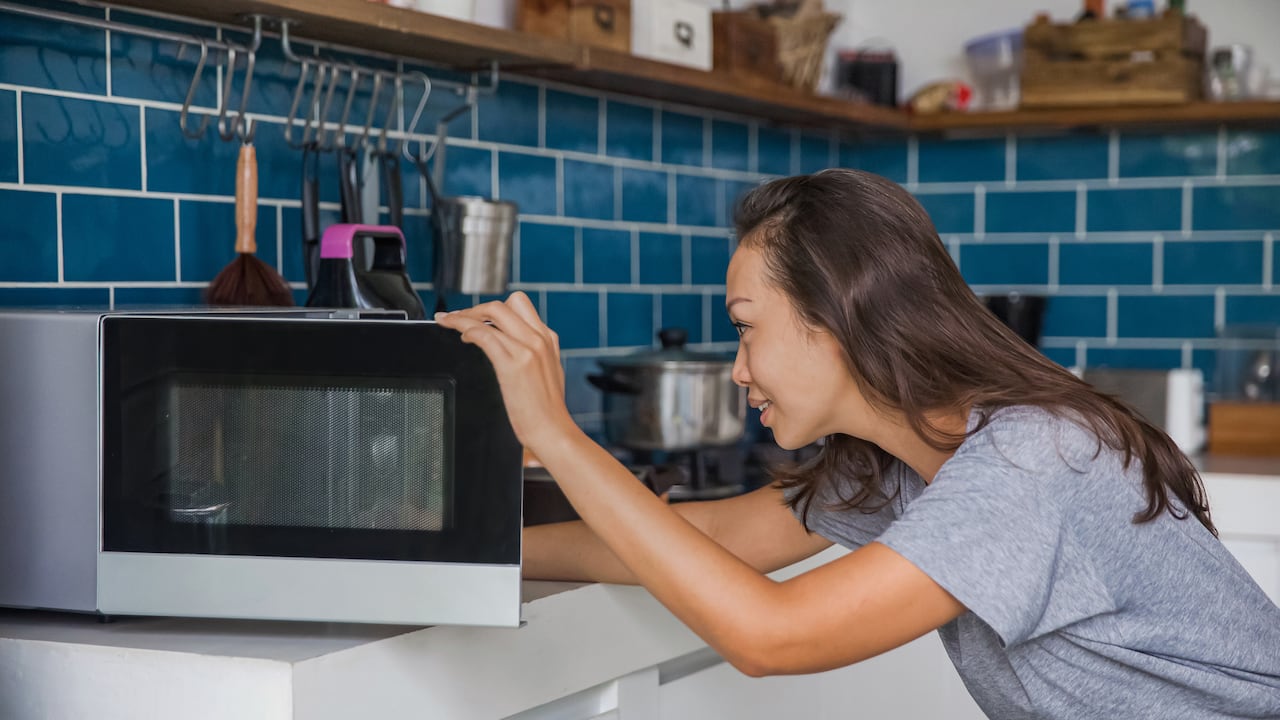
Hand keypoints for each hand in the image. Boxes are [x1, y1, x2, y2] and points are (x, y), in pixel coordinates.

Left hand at [434, 292, 575, 451]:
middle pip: (505, 304)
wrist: (553, 431)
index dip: (493, 308)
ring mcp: (527, 349)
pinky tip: (461, 337)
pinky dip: (466, 329)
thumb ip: (534, 355)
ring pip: (491, 314)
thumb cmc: (547, 411)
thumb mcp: (548, 373)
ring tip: (451, 323)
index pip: (519, 306)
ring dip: (464, 316)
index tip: (477, 315)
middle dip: (476, 308)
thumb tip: (514, 349)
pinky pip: (484, 334)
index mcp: (547, 339)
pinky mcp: (513, 363)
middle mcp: (539, 339)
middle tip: (459, 318)